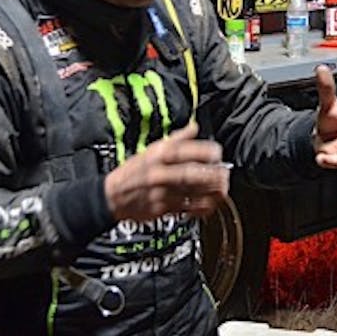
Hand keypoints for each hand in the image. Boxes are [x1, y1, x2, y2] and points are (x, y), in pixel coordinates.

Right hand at [104, 122, 229, 221]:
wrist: (112, 196)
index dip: (205, 151)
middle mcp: (159, 173)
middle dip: (211, 174)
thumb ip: (177, 138)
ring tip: (222, 189)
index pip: (184, 150)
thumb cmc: (133, 171)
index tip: (217, 153)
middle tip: (224, 173)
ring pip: (190, 192)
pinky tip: (210, 204)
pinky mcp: (161, 209)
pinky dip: (200, 208)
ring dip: (210, 192)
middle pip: (190, 173)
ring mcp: (160, 192)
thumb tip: (194, 126)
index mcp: (158, 154)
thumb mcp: (151, 148)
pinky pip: (185, 209)